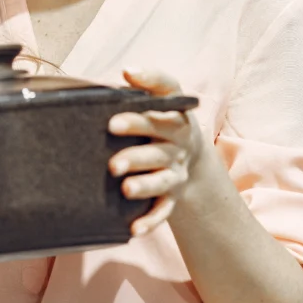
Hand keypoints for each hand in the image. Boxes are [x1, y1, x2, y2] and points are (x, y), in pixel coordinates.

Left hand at [107, 69, 208, 236]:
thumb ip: (141, 86)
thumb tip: (121, 72)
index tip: (127, 73)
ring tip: (124, 187)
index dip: (150, 81)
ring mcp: (175, 172)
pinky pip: (161, 211)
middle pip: (159, 141)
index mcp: (175, 115)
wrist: (191, 157)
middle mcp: (178, 144)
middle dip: (137, 135)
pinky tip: (133, 229)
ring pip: (160, 179)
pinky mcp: (170, 196)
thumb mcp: (157, 101)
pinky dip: (149, 221)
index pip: (167, 94)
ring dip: (143, 182)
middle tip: (111, 129)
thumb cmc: (159, 122)